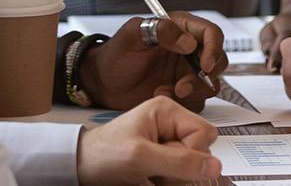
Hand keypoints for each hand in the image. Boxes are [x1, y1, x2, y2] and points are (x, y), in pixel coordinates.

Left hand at [75, 95, 220, 185]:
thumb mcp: (140, 157)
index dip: (192, 154)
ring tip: (146, 176)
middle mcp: (170, 125)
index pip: (204, 134)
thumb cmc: (100, 154)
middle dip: (180, 169)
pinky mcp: (161, 162)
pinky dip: (165, 183)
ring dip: (171, 179)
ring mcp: (166, 144)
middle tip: (154, 171)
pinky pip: (178, 178)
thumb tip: (213, 166)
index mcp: (167, 111)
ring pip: (190, 169)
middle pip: (199, 152)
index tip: (169, 164)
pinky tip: (147, 180)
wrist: (77, 169)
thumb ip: (179, 161)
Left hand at [81, 13, 226, 110]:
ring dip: (193, 91)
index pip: (211, 33)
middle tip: (182, 86)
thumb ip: (160, 30)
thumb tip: (188, 42)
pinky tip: (161, 96)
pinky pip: (197, 100)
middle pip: (218, 61)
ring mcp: (186, 72)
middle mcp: (188, 50)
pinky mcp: (181, 92)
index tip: (205, 65)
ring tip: (166, 91)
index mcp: (180, 28)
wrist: (102, 83)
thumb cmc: (114, 55)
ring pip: (210, 84)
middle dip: (205, 76)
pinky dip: (184, 103)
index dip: (214, 49)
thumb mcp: (132, 35)